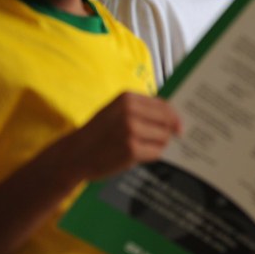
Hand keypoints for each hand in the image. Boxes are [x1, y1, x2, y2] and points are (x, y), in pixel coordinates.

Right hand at [64, 92, 181, 180]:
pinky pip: (157, 152)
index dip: (174, 116)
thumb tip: (173, 116)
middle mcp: (130, 111)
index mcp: (127, 98)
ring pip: (164, 137)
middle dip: (170, 131)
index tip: (180, 124)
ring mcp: (131, 130)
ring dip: (160, 144)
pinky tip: (141, 155)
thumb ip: (141, 109)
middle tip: (171, 138)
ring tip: (146, 147)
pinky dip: (153, 155)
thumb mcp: (116, 111)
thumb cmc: (99, 133)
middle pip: (167, 121)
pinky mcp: (132, 149)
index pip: (163, 105)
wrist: (74, 154)